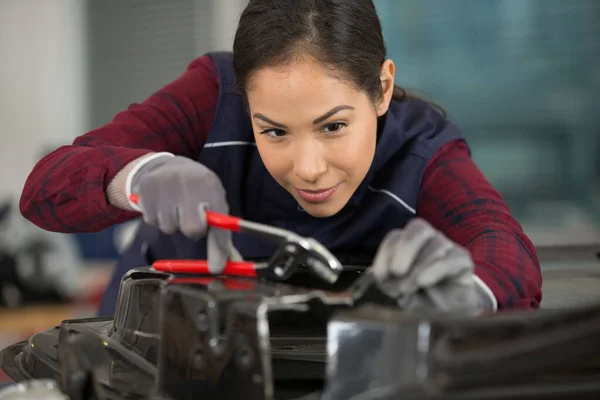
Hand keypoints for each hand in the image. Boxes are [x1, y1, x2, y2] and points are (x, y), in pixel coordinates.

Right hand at [129, 154, 237, 272]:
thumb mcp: (213, 203)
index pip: (217, 223)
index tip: (217, 268)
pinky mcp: (145, 190)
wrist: (167, 167)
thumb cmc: (197, 191)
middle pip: (192, 230)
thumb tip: (229, 265)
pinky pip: (152, 222)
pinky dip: (158, 218)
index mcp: (210, 186)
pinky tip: (163, 205)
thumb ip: (220, 235)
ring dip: (174, 224)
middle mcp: (188, 183)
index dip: (218, 246)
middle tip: (191, 218)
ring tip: (176, 207)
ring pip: (170, 228)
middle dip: (193, 231)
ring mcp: (164, 185)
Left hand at [369, 218, 479, 314]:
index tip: (381, 276)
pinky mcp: (462, 259)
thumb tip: (384, 280)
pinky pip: (449, 260)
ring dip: (417, 269)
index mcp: (409, 241)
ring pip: (434, 246)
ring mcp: (447, 246)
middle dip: (403, 249)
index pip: (396, 237)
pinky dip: (433, 271)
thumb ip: (390, 284)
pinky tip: (423, 283)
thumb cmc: (422, 295)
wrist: (450, 309)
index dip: (386, 254)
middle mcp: (429, 238)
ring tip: (408, 289)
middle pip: (417, 228)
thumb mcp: (400, 292)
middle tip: (396, 273)